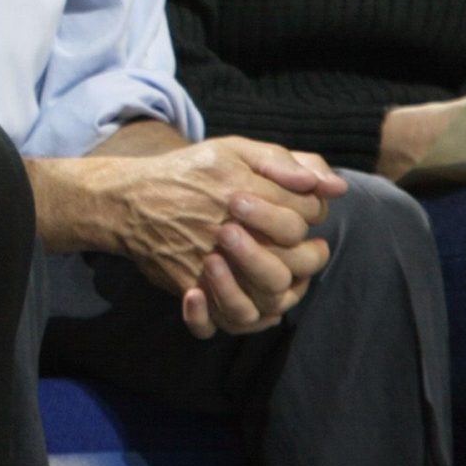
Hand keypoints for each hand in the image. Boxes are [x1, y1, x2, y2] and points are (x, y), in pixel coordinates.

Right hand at [46, 138, 339, 337]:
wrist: (128, 199)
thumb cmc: (190, 172)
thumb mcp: (236, 150)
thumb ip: (288, 163)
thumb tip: (336, 188)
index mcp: (242, 187)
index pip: (307, 212)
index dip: (314, 214)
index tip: (304, 212)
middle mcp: (227, 225)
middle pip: (294, 256)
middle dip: (307, 254)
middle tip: (307, 249)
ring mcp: (207, 259)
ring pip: (267, 292)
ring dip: (280, 283)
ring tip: (283, 275)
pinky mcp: (189, 283)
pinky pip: (222, 316)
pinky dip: (239, 311)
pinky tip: (248, 299)